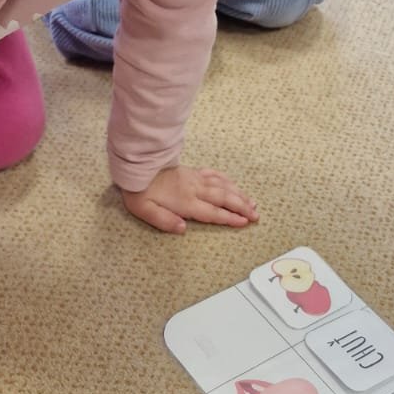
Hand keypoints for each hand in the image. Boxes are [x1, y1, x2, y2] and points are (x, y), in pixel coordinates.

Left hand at [121, 166, 258, 234]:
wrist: (136, 164)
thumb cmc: (139, 191)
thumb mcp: (145, 210)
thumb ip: (164, 221)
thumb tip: (183, 229)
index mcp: (185, 201)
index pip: (212, 212)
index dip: (230, 218)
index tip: (245, 222)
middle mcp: (194, 189)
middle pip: (223, 198)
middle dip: (242, 207)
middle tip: (257, 215)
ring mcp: (194, 178)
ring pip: (222, 186)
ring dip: (239, 194)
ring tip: (252, 202)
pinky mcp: (191, 171)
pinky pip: (214, 175)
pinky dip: (227, 180)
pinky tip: (233, 184)